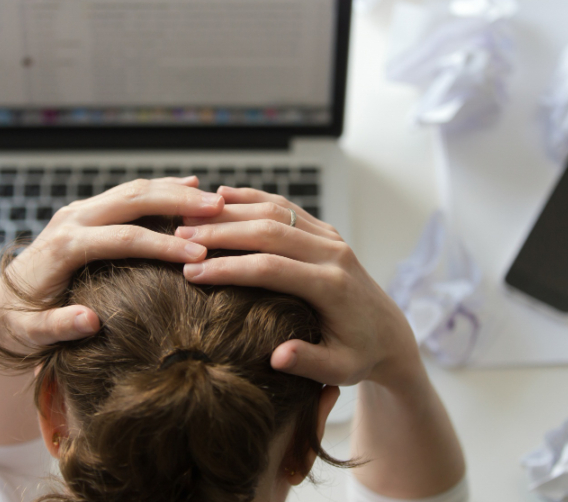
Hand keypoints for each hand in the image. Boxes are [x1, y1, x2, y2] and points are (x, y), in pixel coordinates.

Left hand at [0, 177, 223, 348]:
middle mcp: (71, 220)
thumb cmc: (17, 325)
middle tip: (218, 209)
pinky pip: (129, 194)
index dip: (162, 245)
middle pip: (132, 201)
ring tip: (214, 199)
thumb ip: (56, 327)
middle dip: (177, 203)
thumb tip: (90, 321)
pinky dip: (161, 189)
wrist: (0, 304)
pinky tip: (190, 186)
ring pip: (133, 190)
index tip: (198, 254)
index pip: (122, 239)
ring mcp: (79, 212)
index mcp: (62, 247)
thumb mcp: (29, 334)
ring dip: (174, 191)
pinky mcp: (87, 212)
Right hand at [174, 187, 420, 387]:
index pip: (271, 268)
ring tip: (189, 217)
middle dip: (221, 233)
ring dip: (230, 211)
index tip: (192, 272)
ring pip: (275, 210)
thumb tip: (278, 358)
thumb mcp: (341, 369)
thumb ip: (310, 363)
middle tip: (178, 237)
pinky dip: (252, 198)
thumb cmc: (360, 355)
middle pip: (269, 231)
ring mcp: (330, 237)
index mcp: (332, 285)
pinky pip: (285, 206)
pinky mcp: (325, 231)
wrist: (389, 333)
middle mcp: (333, 253)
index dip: (229, 268)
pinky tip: (221, 196)